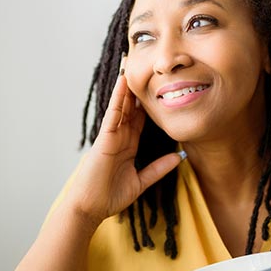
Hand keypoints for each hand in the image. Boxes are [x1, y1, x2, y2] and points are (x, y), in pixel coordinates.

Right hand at [65, 60, 182, 224]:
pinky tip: (123, 83)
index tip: (160, 87)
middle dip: (138, 88)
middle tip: (147, 66)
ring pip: (122, 106)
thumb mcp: (141, 182)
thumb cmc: (110, 197)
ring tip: (133, 63)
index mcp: (128, 145)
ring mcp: (111, 136)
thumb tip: (180, 157)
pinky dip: (118, 98)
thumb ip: (158, 169)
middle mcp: (120, 137)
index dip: (150, 103)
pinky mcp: (104, 139)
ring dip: (127, 86)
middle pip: (131, 107)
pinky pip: (113, 114)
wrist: (90, 208)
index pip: (141, 119)